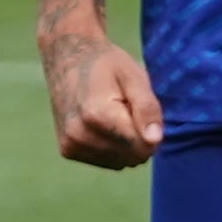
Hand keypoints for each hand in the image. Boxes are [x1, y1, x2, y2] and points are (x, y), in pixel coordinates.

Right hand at [37, 29, 163, 169]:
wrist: (68, 58)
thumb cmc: (107, 64)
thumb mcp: (134, 76)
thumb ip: (147, 108)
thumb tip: (155, 141)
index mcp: (98, 115)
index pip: (142, 147)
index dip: (151, 130)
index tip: (140, 107)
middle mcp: (80, 135)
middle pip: (132, 158)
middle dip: (139, 138)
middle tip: (126, 108)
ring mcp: (71, 145)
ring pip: (120, 163)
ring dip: (125, 144)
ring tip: (113, 114)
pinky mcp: (67, 150)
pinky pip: (106, 161)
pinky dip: (111, 147)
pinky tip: (102, 123)